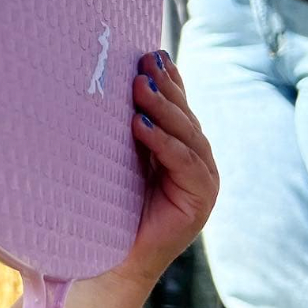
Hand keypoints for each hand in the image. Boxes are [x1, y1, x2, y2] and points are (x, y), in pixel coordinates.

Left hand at [119, 51, 218, 284]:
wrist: (107, 255)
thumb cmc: (104, 202)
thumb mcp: (117, 153)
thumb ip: (125, 122)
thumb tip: (114, 80)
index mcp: (179, 146)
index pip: (177, 105)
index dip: (168, 78)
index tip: (149, 52)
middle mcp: (196, 161)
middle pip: (185, 116)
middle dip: (165, 87)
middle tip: (144, 63)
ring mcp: (202, 181)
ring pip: (188, 135)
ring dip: (163, 109)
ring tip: (140, 87)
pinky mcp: (200, 201)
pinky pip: (185, 164)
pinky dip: (163, 142)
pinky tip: (140, 125)